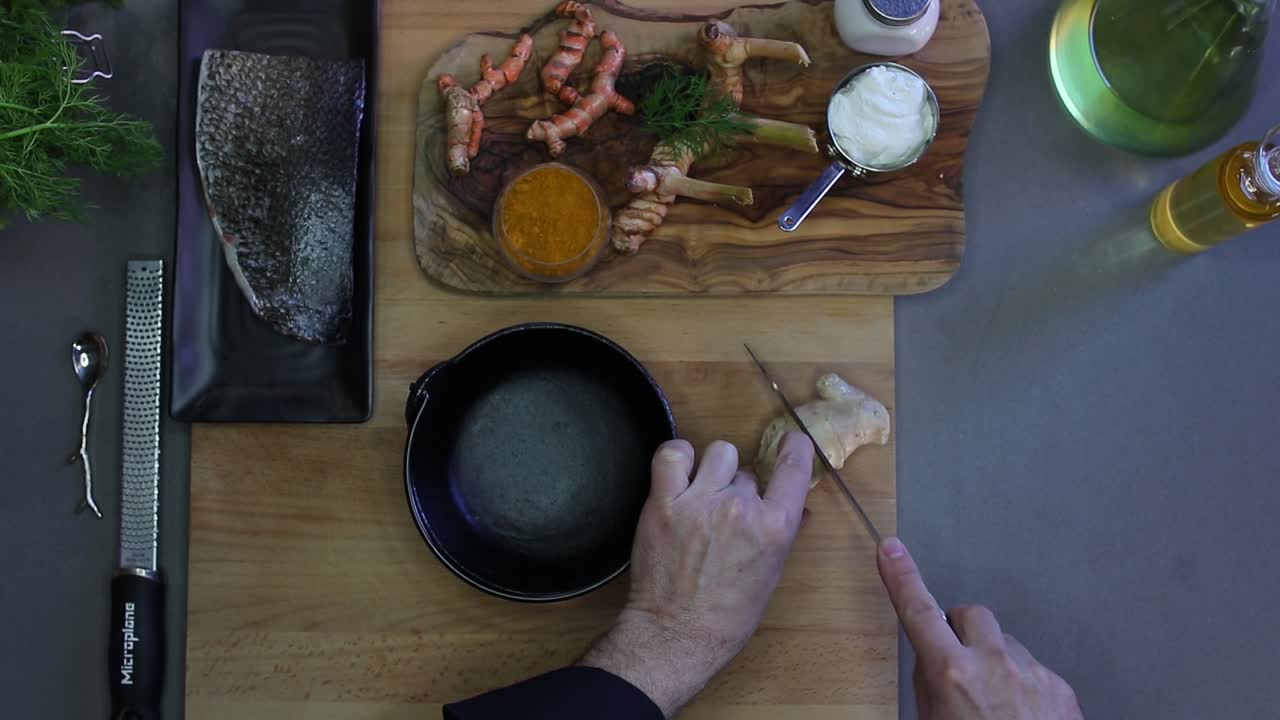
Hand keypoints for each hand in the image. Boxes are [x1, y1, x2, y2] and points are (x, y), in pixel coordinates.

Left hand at [580, 434, 814, 716]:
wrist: (677, 634)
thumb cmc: (728, 614)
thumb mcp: (770, 574)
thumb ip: (782, 533)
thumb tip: (796, 506)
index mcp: (774, 527)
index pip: (794, 466)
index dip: (794, 448)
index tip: (791, 444)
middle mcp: (740, 508)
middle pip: (747, 471)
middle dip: (740, 489)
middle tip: (726, 516)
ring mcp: (699, 502)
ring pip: (718, 453)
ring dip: (714, 470)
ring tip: (703, 494)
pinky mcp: (664, 502)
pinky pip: (672, 454)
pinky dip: (678, 457)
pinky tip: (681, 472)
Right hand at [877, 537, 1083, 719]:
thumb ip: (932, 684)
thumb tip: (937, 661)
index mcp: (951, 673)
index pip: (918, 611)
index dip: (901, 577)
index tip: (891, 549)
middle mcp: (993, 663)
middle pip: (971, 616)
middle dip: (961, 631)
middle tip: (958, 663)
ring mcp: (1031, 672)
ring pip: (1006, 645)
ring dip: (996, 663)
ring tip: (995, 706)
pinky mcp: (1060, 687)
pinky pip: (1035, 671)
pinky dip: (1025, 687)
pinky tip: (1022, 717)